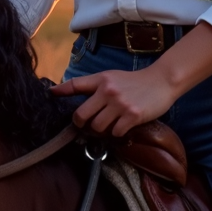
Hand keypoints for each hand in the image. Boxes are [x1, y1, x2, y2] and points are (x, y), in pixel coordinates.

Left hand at [48, 23, 211, 136]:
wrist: (161, 81)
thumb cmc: (134, 82)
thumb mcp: (112, 77)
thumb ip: (93, 86)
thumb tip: (67, 91)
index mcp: (102, 79)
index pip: (75, 85)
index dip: (60, 91)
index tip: (50, 95)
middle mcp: (108, 91)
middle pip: (82, 115)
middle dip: (82, 123)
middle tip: (88, 124)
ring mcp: (120, 104)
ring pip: (98, 127)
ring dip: (102, 129)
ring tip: (110, 124)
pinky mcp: (132, 115)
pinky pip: (115, 133)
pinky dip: (118, 132)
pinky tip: (124, 125)